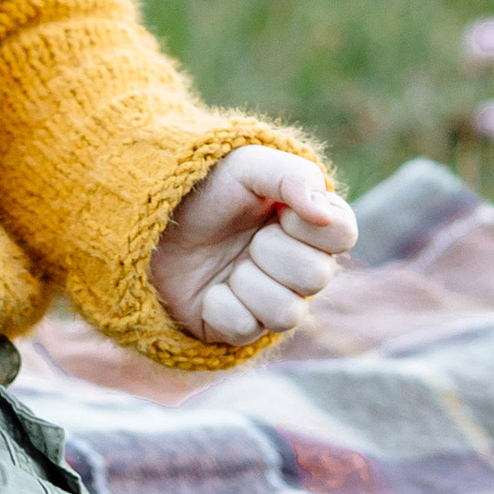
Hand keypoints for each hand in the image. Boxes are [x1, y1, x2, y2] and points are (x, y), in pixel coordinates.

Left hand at [149, 146, 356, 347]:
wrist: (150, 220)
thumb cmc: (205, 188)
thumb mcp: (247, 165)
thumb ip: (293, 176)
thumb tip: (324, 213)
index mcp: (311, 224)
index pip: (343, 234)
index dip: (309, 225)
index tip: (278, 211)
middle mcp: (301, 266)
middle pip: (317, 276)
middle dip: (270, 251)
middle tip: (248, 238)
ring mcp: (272, 300)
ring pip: (287, 314)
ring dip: (248, 282)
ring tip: (229, 265)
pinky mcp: (240, 328)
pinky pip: (245, 328)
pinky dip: (220, 305)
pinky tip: (210, 290)